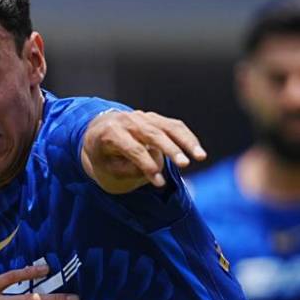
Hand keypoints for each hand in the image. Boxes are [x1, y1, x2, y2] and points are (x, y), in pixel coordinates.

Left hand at [82, 109, 206, 192]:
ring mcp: (143, 117)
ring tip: (201, 157)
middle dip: (170, 149)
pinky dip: (188, 138)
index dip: (146, 165)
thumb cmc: (101, 154)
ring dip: (187, 141)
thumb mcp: (103, 167)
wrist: (98, 128)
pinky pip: (175, 126)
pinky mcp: (155, 118)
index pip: (132, 148)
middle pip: (153, 134)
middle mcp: (128, 120)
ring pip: (169, 127)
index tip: (159, 182)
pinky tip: (198, 152)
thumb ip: (125, 170)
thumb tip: (154, 167)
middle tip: (184, 164)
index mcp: (110, 132)